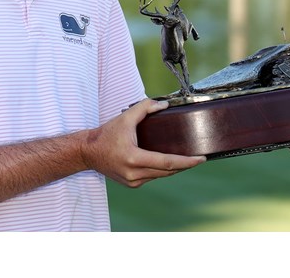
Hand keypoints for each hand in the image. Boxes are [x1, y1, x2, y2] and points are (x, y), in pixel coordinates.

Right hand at [81, 98, 204, 187]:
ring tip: (185, 159)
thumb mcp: (124, 118)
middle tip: (198, 157)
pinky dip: (160, 170)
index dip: (187, 161)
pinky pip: (152, 177)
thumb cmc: (106, 134)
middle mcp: (134, 173)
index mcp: (134, 158)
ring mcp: (133, 182)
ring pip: (161, 176)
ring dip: (173, 168)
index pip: (167, 162)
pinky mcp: (132, 184)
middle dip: (184, 164)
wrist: (88, 152)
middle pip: (167, 171)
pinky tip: (165, 163)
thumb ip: (144, 108)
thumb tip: (164, 105)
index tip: (201, 159)